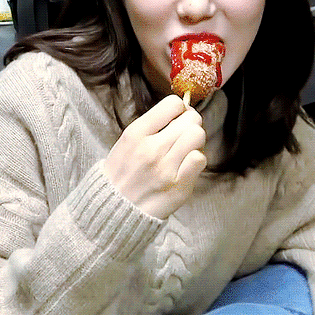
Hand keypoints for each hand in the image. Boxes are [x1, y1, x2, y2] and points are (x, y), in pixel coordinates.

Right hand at [103, 94, 206, 218]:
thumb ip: (154, 123)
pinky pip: (200, 159)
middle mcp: (151, 148)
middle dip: (190, 124)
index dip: (180, 110)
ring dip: (195, 141)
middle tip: (181, 136)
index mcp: (136, 133)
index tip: (175, 119)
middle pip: (191, 118)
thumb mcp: (128, 140)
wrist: (114, 210)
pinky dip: (197, 160)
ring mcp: (166, 168)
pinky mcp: (179, 186)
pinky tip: (186, 165)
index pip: (173, 104)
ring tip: (184, 149)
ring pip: (198, 135)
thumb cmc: (124, 172)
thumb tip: (185, 107)